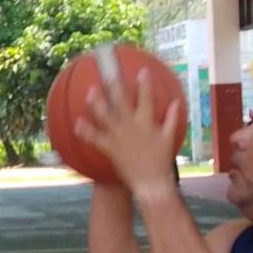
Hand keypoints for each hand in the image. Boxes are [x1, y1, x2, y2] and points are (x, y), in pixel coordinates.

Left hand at [74, 68, 181, 194]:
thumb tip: (175, 102)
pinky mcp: (109, 148)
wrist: (150, 181)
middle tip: (108, 74)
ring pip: (105, 115)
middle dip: (114, 86)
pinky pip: (95, 137)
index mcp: (146, 121)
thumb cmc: (160, 160)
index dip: (144, 83)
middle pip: (120, 101)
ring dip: (97, 102)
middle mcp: (131, 125)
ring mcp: (118, 136)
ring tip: (90, 91)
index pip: (146, 97)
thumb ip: (171, 118)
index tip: (142, 71)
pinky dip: (85, 130)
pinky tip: (77, 122)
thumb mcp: (169, 137)